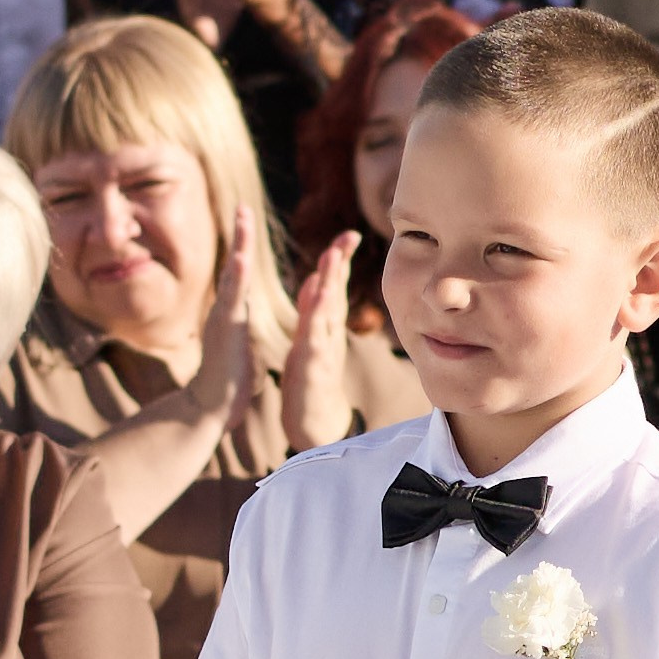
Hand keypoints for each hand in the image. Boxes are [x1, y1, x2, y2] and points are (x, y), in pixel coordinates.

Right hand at [187, 206, 256, 432]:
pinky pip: (232, 299)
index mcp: (234, 313)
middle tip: (243, 206)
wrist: (210, 407)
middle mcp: (226, 310)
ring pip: (232, 275)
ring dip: (238, 245)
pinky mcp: (225, 330)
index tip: (248, 221)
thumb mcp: (238, 348)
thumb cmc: (226, 383)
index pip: (241, 274)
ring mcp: (224, 318)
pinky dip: (236, 277)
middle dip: (239, 235)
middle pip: (234, 265)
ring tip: (243, 217)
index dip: (244, 247)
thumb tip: (242, 326)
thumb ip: (240, 332)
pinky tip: (240, 257)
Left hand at [281, 230, 359, 451]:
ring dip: (330, 286)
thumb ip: (312, 310)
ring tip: (332, 260)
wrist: (314, 423)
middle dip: (339, 265)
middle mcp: (328, 336)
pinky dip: (316, 324)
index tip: (347, 235)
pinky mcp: (311, 370)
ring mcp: (321, 352)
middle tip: (346, 238)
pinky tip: (316, 309)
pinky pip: (315, 342)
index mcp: (325, 327)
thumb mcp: (310, 338)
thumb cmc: (311, 380)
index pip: (333, 288)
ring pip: (327, 314)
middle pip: (335, 294)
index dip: (339, 261)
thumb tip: (316, 280)